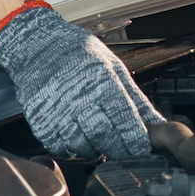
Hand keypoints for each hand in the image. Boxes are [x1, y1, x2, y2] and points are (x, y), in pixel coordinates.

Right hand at [0, 2, 160, 158]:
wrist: (36, 45)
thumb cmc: (79, 53)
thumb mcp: (113, 67)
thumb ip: (135, 98)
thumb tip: (157, 124)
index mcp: (102, 82)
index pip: (125, 121)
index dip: (136, 140)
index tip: (144, 150)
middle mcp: (79, 99)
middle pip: (105, 138)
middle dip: (119, 149)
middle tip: (124, 150)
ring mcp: (57, 112)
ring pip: (83, 148)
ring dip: (95, 150)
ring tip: (99, 138)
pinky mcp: (40, 123)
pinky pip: (61, 148)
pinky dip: (72, 148)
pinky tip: (78, 135)